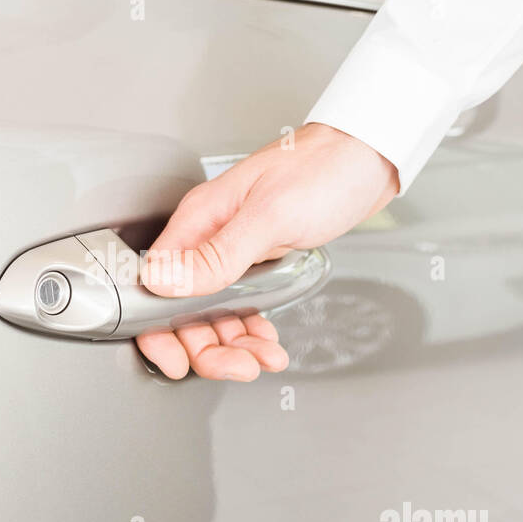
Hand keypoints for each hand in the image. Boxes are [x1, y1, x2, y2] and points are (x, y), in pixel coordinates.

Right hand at [136, 123, 399, 380]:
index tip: (178, 360)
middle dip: (206, 347)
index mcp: (199, 221)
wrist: (367, 155)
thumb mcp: (270, 215)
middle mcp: (209, 238)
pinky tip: (267, 343)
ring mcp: (234, 251)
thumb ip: (216, 254)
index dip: (159, 330)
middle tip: (238, 366)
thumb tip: (162, 280)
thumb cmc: (324, 169)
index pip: (155, 286)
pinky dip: (252, 331)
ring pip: (214, 315)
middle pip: (183, 310)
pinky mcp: (259, 261)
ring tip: (261, 359)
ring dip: (233, 345)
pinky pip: (242, 307)